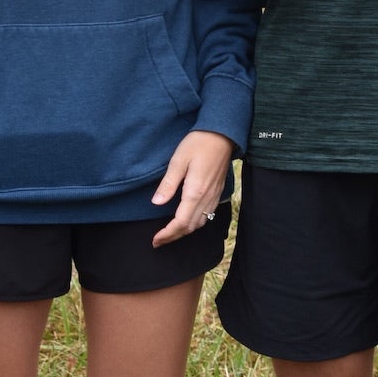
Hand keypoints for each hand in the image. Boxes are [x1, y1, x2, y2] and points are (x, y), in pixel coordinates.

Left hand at [150, 129, 233, 246]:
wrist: (222, 135)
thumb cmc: (198, 144)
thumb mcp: (178, 161)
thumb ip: (168, 184)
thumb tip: (157, 203)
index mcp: (195, 192)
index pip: (181, 222)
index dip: (167, 234)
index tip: (155, 239)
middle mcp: (206, 198)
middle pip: (190, 227)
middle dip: (174, 237)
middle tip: (158, 241)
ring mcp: (214, 196)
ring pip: (200, 223)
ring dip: (185, 232)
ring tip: (170, 234)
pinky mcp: (218, 193)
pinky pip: (208, 216)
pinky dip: (195, 224)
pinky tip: (187, 221)